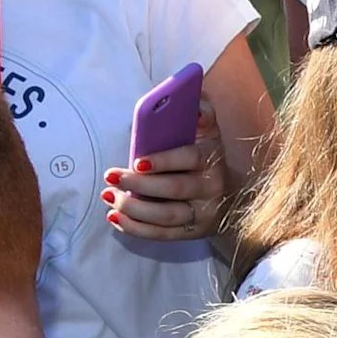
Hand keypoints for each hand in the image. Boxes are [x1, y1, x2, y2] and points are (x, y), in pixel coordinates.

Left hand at [102, 108, 230, 240]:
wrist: (226, 191)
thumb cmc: (202, 153)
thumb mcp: (206, 131)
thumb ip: (201, 112)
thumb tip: (195, 102)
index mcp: (212, 157)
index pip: (190, 158)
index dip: (164, 161)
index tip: (138, 162)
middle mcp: (212, 187)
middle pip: (176, 189)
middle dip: (140, 185)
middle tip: (111, 177)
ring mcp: (204, 213)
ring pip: (168, 216)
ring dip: (135, 209)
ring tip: (110, 197)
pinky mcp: (193, 232)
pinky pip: (163, 235)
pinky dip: (137, 228)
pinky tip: (115, 217)